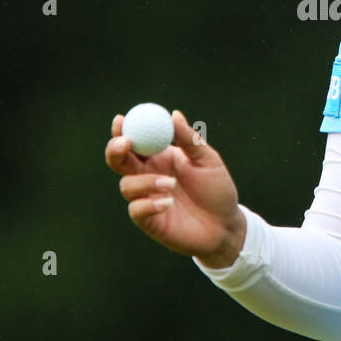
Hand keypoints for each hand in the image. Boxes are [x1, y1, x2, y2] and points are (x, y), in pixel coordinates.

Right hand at [104, 109, 245, 267]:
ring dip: (144, 182)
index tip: (121, 120)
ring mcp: (147, 198)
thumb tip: (173, 114)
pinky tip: (169, 203)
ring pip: (127, 185)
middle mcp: (148, 176)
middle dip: (115, 149)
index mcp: (159, 157)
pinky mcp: (149, 221)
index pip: (135, 141)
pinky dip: (149, 204)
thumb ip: (189, 139)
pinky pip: (136, 210)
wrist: (225, 226)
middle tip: (125, 143)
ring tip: (171, 184)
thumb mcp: (208, 160)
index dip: (123, 130)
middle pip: (119, 161)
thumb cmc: (217, 190)